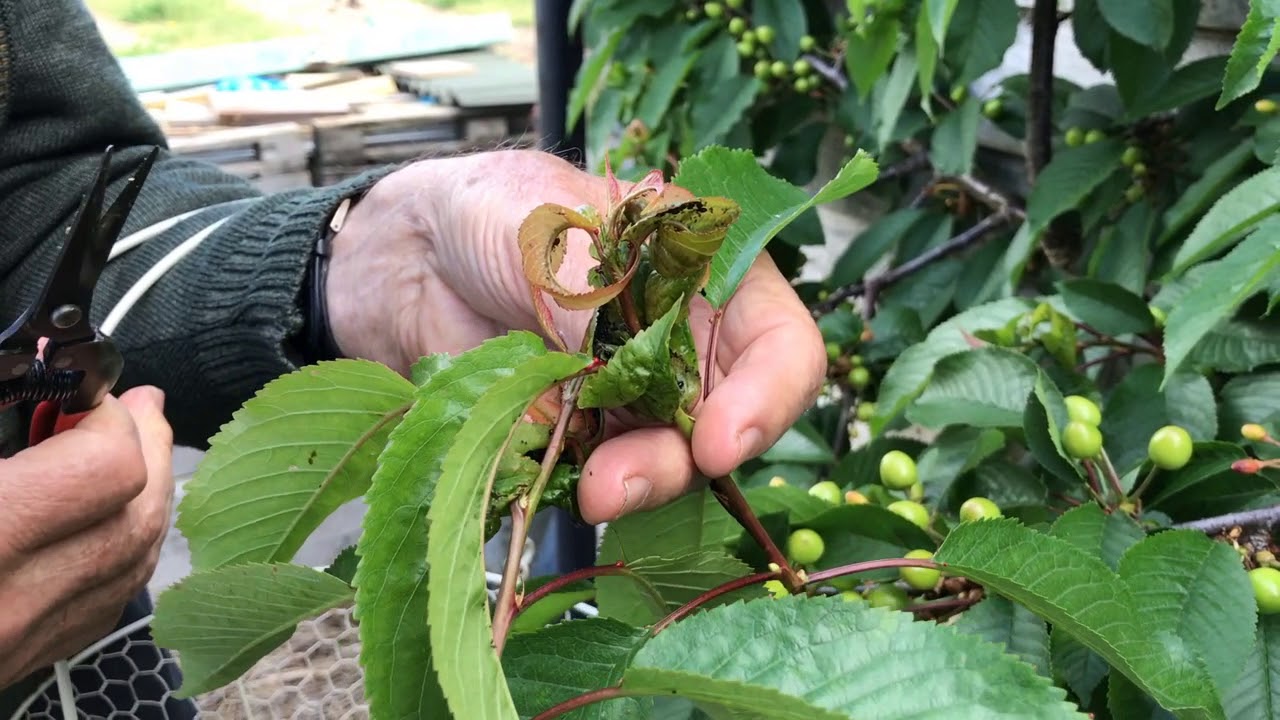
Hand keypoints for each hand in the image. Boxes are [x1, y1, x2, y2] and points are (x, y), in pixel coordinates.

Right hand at [0, 387, 173, 687]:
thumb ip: (2, 418)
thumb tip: (58, 387)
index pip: (106, 471)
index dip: (113, 420)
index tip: (91, 393)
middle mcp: (15, 600)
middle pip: (138, 516)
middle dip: (149, 449)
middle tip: (139, 409)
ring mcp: (26, 639)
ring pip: (136, 562)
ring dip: (147, 496)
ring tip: (133, 449)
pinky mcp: (29, 659)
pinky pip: (110, 599)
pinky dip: (124, 548)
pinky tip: (110, 516)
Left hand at [326, 150, 826, 522]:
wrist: (406, 255)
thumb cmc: (492, 209)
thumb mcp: (546, 228)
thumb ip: (591, 296)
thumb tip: (611, 366)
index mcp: (706, 277)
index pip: (779, 346)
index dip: (767, 399)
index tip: (720, 440)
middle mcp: (683, 347)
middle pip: (727, 423)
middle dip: (685, 459)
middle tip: (622, 482)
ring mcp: (631, 401)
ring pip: (665, 463)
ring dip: (634, 485)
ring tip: (588, 492)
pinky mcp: (578, 442)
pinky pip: (595, 481)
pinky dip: (577, 491)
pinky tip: (542, 482)